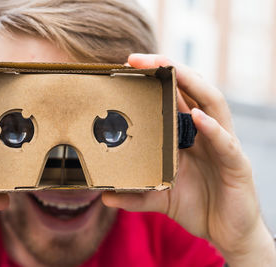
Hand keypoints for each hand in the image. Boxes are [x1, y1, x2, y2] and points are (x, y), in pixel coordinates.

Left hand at [102, 54, 275, 265]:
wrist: (226, 232)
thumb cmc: (195, 206)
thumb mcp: (159, 198)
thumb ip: (135, 195)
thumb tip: (104, 196)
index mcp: (188, 135)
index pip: (173, 98)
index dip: (154, 80)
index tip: (126, 68)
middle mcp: (205, 133)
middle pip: (191, 90)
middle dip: (168, 69)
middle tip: (138, 59)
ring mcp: (223, 145)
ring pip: (212, 103)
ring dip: (191, 83)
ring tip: (169, 68)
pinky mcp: (237, 164)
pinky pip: (225, 142)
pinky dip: (212, 128)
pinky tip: (196, 116)